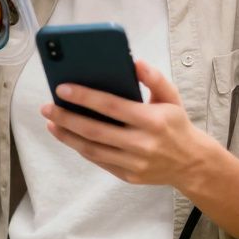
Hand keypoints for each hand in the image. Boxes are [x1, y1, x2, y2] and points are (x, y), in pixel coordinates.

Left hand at [40, 59, 211, 187]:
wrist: (192, 164)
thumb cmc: (176, 124)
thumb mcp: (171, 97)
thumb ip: (154, 78)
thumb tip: (135, 62)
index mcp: (152, 120)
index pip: (111, 106)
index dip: (85, 97)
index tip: (62, 88)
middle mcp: (142, 143)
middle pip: (95, 130)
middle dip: (67, 118)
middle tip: (46, 107)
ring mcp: (134, 163)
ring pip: (93, 149)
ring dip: (67, 136)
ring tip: (51, 122)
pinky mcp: (129, 177)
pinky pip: (99, 161)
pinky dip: (81, 148)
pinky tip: (68, 136)